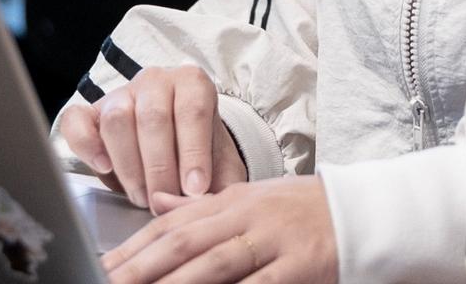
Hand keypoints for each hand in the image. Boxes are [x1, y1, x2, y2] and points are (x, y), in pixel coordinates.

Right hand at [60, 66, 248, 206]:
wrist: (181, 152)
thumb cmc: (204, 158)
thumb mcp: (222, 169)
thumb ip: (216, 186)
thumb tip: (188, 203)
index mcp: (193, 83)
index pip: (192, 110)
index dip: (193, 152)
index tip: (195, 188)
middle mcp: (155, 81)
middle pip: (152, 117)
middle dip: (159, 168)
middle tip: (165, 202)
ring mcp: (120, 94)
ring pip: (117, 119)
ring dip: (129, 166)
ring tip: (143, 196)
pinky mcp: (91, 112)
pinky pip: (77, 121)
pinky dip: (86, 145)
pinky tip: (104, 168)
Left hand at [103, 175, 337, 283]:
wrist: (362, 211)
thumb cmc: (302, 210)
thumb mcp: (250, 197)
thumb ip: (202, 205)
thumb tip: (157, 204)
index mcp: (230, 200)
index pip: (171, 224)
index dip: (133, 248)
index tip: (103, 269)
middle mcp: (245, 216)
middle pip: (182, 243)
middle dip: (140, 269)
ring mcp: (271, 241)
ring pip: (213, 264)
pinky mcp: (297, 266)